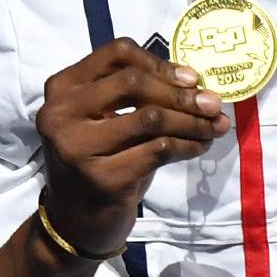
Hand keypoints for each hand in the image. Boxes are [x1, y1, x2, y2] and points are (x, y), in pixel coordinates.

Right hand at [0, 40, 231, 276]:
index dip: (161, 64)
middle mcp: (61, 114)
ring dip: (193, 121)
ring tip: (215, 127)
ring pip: (152, 118)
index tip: (192, 79)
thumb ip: (139, 97)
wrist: (75, 222)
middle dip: (183, 94)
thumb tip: (199, 85)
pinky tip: (200, 147)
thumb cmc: (101, 162)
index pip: (116, 54)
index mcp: (62, 89)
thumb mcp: (108, 121)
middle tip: (214, 104)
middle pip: (135, 82)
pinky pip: (160, 150)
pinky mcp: (102, 178)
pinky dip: (189, 145)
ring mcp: (77, 147)